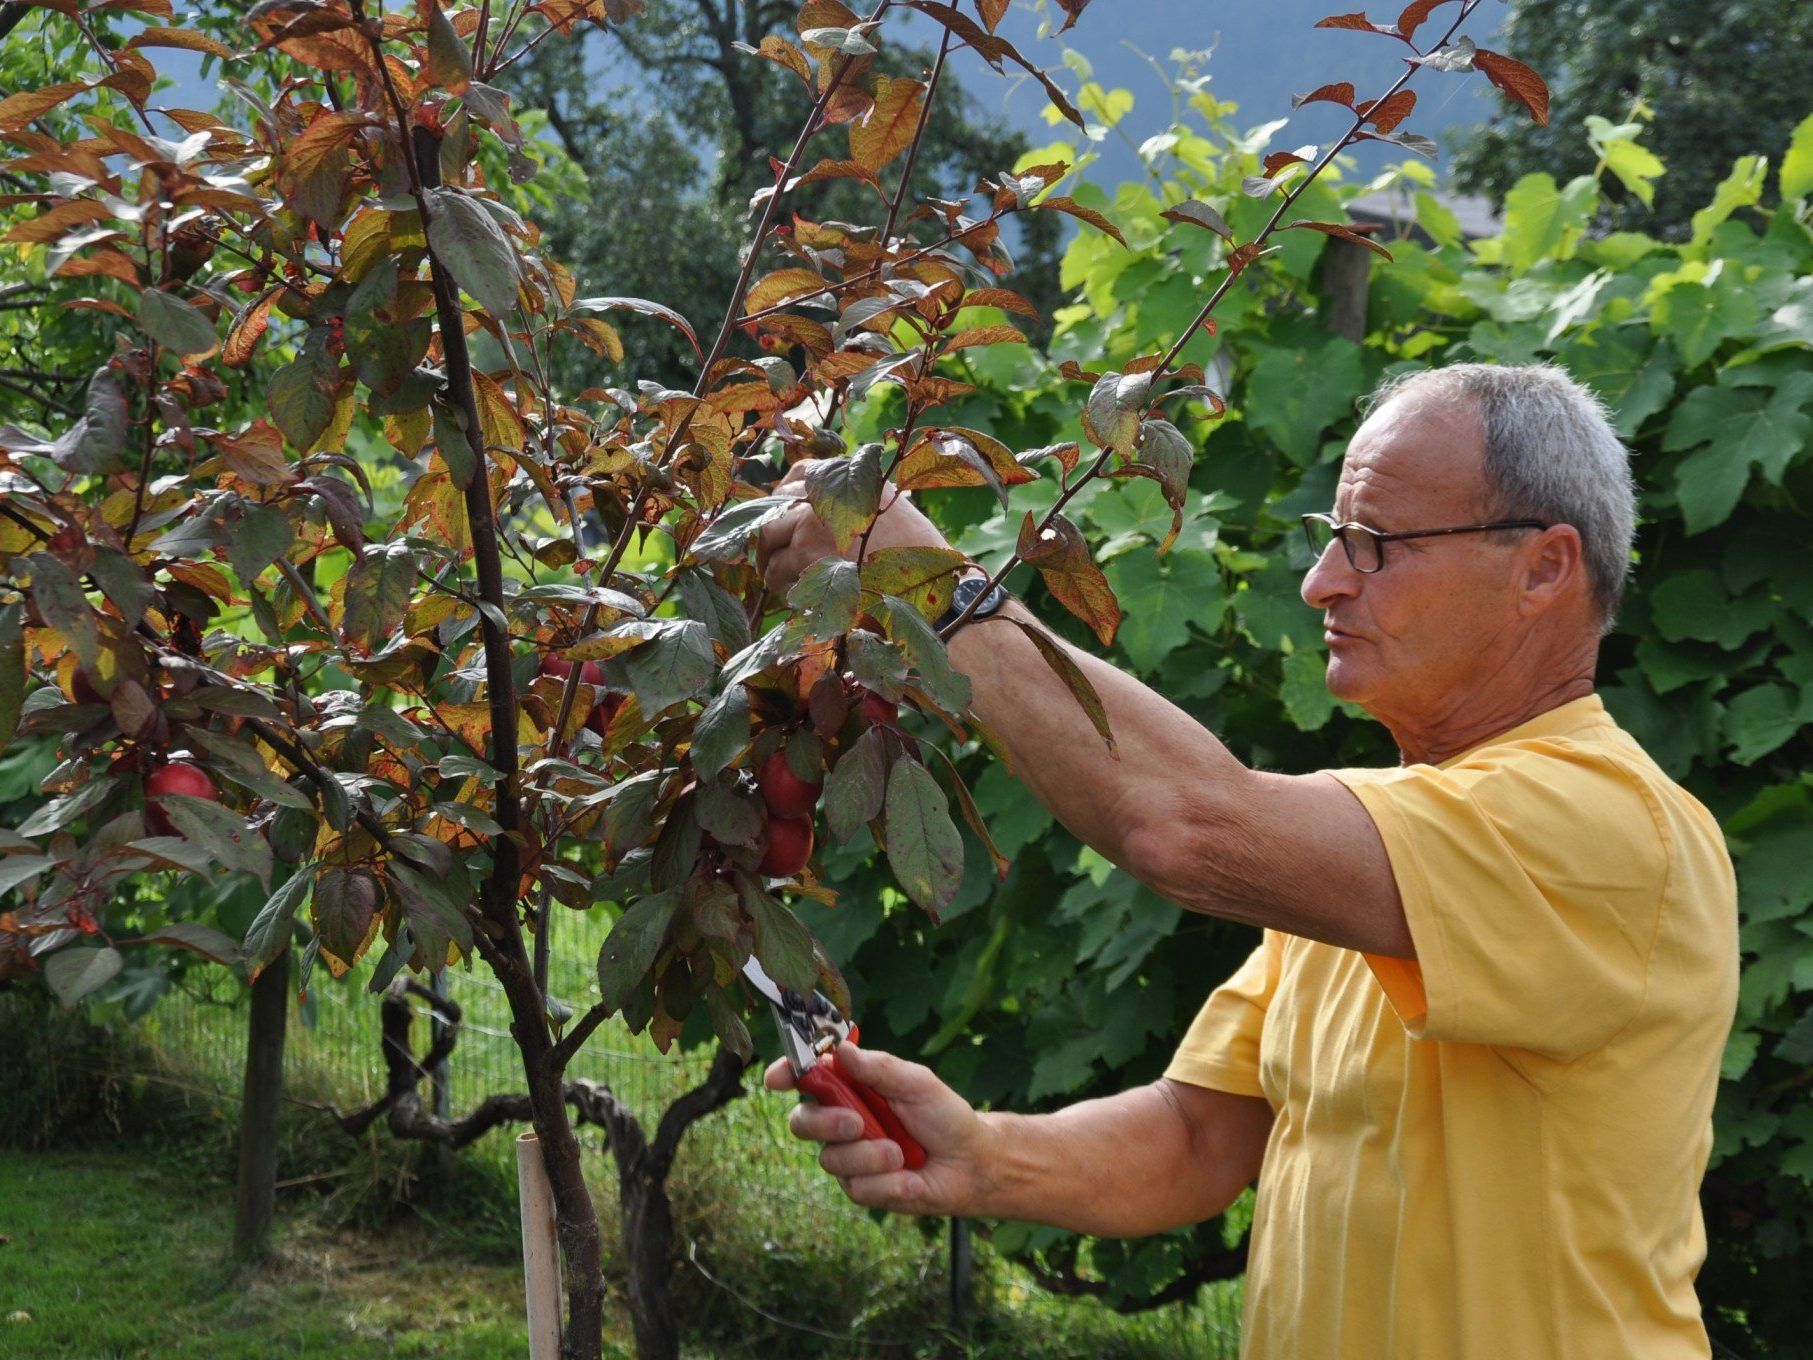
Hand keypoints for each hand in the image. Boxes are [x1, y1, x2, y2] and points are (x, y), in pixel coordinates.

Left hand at [754, 459, 951, 598]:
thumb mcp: (889, 512)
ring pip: (769, 541)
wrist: (936, 589)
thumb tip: (804, 518)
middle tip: (774, 558)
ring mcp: (813, 519)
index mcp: (853, 473)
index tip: (784, 519)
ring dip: (774, 565)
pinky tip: (805, 599)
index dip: (784, 498)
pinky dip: (784, 588)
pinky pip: (777, 572)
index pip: (800, 474)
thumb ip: (851, 505)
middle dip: (771, 537)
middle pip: (775, 507)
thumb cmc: (919, 560)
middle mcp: (830, 488)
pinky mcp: (805, 554)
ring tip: (789, 582)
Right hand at [765, 1042, 991, 1215]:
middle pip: (802, 1122)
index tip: (777, 1078)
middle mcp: (842, 1121)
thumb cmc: (943, 1115)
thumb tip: (840, 1049)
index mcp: (851, 1087)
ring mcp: (849, 1157)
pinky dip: (888, 1182)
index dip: (785, 1075)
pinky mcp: (862, 1188)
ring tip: (901, 1154)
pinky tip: (911, 1178)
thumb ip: (879, 1068)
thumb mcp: (917, 1083)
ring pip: (832, 1159)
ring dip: (869, 1156)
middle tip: (857, 1123)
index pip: (807, 1079)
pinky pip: (857, 1188)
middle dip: (825, 1123)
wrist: (970, 1163)